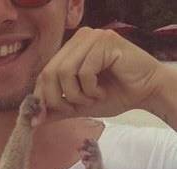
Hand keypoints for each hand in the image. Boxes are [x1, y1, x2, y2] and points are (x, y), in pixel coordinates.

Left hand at [33, 27, 163, 124]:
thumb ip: (56, 109)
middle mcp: (79, 39)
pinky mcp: (106, 42)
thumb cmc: (115, 94)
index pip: (44, 73)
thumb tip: (32, 120)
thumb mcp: (78, 105)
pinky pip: (84, 71)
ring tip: (93, 98)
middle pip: (50, 72)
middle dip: (57, 98)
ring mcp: (92, 37)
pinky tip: (103, 90)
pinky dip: (91, 88)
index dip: (40, 96)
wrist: (147, 92)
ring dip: (77, 94)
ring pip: (65, 73)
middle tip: (75, 108)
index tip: (37, 119)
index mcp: (70, 49)